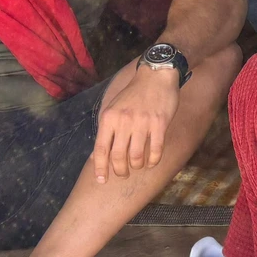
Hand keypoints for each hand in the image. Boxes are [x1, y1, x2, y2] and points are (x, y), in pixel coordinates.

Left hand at [92, 60, 181, 181]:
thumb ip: (106, 131)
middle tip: (124, 174)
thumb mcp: (113, 109)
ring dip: (137, 166)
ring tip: (138, 166)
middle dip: (120, 171)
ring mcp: (142, 123)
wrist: (155, 76)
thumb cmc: (134, 95)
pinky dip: (153, 160)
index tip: (102, 180)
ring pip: (136, 156)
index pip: (101, 149)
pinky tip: (152, 162)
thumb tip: (96, 156)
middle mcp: (124, 121)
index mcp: (109, 118)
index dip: (100, 168)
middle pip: (118, 157)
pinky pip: (156, 150)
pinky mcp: (159, 123)